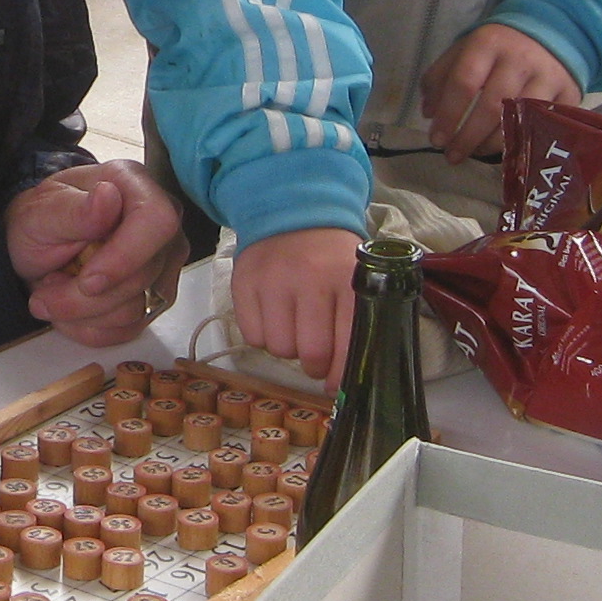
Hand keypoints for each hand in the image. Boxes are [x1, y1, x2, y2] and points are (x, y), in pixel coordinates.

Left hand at [7, 162, 188, 346]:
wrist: (38, 245)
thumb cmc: (40, 221)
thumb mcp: (39, 213)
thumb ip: (74, 211)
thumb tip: (107, 196)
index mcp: (133, 186)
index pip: (157, 222)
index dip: (125, 258)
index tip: (87, 281)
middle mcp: (158, 223)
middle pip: (142, 277)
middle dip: (84, 297)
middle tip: (45, 289)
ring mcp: (162, 262)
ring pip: (136, 310)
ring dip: (83, 313)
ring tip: (57, 290)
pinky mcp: (154, 297)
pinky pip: (129, 329)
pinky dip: (91, 327)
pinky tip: (72, 308)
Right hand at [234, 226, 361, 386]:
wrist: (294, 216)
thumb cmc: (331, 259)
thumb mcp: (355, 281)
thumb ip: (356, 323)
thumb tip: (344, 379)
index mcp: (347, 280)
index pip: (348, 343)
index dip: (342, 373)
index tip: (337, 384)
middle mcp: (310, 279)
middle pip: (312, 353)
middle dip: (315, 365)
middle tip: (316, 358)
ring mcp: (274, 280)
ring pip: (279, 349)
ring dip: (288, 349)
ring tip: (294, 330)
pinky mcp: (245, 282)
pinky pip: (252, 336)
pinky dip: (263, 336)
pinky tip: (273, 317)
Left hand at [421, 22, 581, 165]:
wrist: (553, 31)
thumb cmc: (499, 48)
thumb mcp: (466, 49)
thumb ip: (441, 77)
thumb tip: (429, 114)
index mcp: (488, 44)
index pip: (463, 83)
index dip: (448, 115)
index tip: (437, 139)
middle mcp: (519, 59)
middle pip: (492, 107)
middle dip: (468, 137)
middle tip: (452, 156)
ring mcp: (547, 77)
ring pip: (518, 120)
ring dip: (492, 144)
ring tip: (475, 153)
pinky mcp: (569, 93)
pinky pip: (543, 126)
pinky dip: (523, 142)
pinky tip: (507, 151)